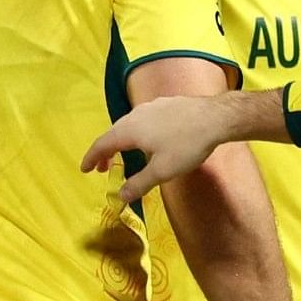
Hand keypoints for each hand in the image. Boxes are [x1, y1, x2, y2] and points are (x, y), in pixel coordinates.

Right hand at [85, 92, 248, 203]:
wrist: (215, 117)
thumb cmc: (187, 145)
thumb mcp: (162, 171)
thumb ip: (139, 183)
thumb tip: (121, 196)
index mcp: (129, 130)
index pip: (102, 144)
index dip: (91, 158)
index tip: (85, 169)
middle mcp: (135, 115)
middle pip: (113, 133)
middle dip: (106, 152)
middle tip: (103, 168)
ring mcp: (151, 107)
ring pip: (128, 125)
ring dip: (121, 142)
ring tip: (124, 156)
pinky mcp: (166, 104)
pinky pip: (142, 120)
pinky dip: (136, 133)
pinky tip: (148, 140)